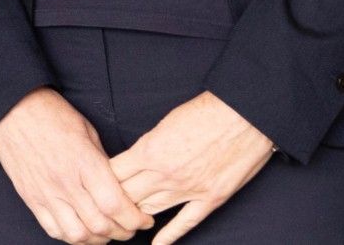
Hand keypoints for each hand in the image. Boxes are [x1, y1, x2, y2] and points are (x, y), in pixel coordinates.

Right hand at [0, 88, 153, 243]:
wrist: (13, 110)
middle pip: (100, 225)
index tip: (144, 219)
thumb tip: (118, 186)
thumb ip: (103, 162)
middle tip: (130, 228)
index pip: (115, 204)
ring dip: (97, 240)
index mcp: (84, 163)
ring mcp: (46, 193)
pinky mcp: (31, 198)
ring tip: (106, 233)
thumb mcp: (88, 131)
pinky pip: (53, 229)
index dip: (134, 219)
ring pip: (77, 235)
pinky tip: (81, 230)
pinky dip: (71, 237)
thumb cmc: (53, 114)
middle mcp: (65, 183)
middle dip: (122, 232)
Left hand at [109, 92, 273, 244]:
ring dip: (137, 215)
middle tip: (106, 206)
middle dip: (114, 201)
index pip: (114, 174)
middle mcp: (165, 174)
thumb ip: (149, 144)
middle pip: (127, 196)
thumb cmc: (206, 110)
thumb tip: (136, 159)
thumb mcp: (167, 121)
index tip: (98, 183)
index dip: (103, 181)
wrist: (244, 114)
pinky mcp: (210, 198)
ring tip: (126, 221)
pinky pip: (184, 223)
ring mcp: (188, 189)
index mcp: (150, 150)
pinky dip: (168, 236)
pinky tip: (156, 244)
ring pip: (149, 211)